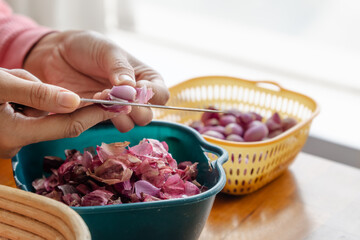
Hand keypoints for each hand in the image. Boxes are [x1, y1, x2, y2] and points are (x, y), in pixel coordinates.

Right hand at [0, 68, 119, 157]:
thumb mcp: (1, 84)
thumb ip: (37, 93)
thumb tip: (74, 101)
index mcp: (15, 134)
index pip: (68, 126)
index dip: (94, 115)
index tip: (116, 104)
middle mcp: (16, 142)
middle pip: (62, 123)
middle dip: (84, 109)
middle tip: (111, 99)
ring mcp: (13, 137)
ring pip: (48, 116)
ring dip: (57, 100)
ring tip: (64, 87)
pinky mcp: (11, 129)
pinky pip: (36, 115)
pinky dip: (42, 100)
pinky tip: (35, 87)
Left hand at [24, 30, 169, 131]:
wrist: (55, 54)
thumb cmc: (87, 47)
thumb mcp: (107, 50)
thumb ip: (120, 68)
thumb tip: (131, 88)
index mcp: (144, 78)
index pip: (161, 94)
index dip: (151, 95)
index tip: (135, 87)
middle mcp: (134, 96)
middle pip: (147, 116)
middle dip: (133, 108)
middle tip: (116, 95)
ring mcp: (116, 108)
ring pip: (129, 125)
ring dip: (116, 114)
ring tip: (100, 96)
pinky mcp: (98, 116)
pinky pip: (106, 125)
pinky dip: (100, 116)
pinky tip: (90, 100)